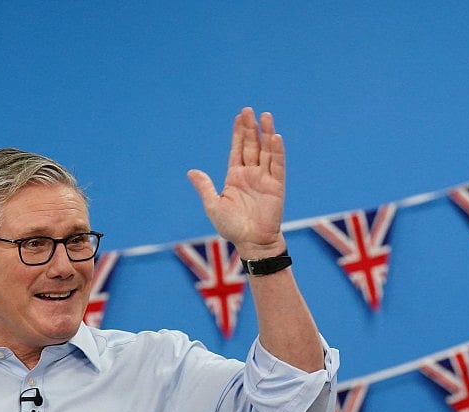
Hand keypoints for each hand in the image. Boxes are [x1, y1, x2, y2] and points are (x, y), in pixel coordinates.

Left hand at [187, 107, 286, 259]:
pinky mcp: (276, 186)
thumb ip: (205, 187)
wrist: (252, 243)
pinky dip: (277, 151)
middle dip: (250, 128)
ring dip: (265, 134)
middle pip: (252, 146)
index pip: (238, 149)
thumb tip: (191, 171)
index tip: (239, 117)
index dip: (238, 133)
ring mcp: (264, 179)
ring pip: (266, 151)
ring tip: (265, 116)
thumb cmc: (232, 227)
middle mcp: (251, 174)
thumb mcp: (213, 205)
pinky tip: (275, 137)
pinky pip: (277, 166)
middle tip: (249, 110)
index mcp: (235, 177)